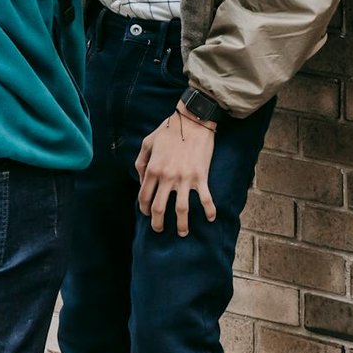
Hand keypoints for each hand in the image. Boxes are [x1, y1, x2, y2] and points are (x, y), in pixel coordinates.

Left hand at [135, 110, 216, 236]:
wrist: (194, 120)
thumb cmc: (169, 129)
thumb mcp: (148, 142)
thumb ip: (140, 161)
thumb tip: (140, 180)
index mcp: (152, 169)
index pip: (144, 197)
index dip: (144, 209)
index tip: (148, 214)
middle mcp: (167, 177)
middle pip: (159, 208)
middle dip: (157, 223)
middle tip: (159, 229)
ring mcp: (184, 179)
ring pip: (181, 209)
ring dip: (181, 225)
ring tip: (182, 232)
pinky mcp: (201, 176)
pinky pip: (205, 199)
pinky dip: (209, 211)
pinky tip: (211, 218)